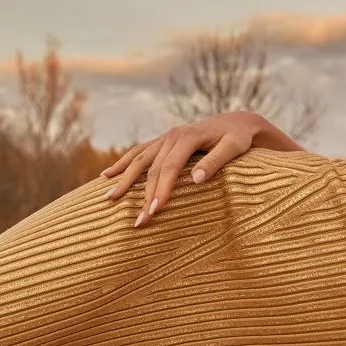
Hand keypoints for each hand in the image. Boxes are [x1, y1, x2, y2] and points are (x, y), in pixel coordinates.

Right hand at [100, 111, 266, 226]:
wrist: (237, 122)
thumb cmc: (238, 138)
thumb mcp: (234, 147)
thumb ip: (216, 162)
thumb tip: (196, 180)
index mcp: (187, 137)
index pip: (170, 167)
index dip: (162, 189)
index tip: (155, 211)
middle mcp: (171, 136)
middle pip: (152, 168)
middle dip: (143, 195)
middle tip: (138, 222)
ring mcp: (165, 138)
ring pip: (139, 160)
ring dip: (123, 179)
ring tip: (108, 199)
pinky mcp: (163, 142)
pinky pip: (138, 152)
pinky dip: (122, 163)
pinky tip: (107, 175)